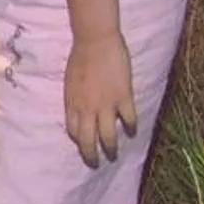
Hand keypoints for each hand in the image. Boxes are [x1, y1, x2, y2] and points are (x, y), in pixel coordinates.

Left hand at [63, 32, 136, 167]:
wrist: (95, 40)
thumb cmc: (80, 55)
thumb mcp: (70, 79)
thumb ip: (75, 96)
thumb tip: (78, 108)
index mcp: (72, 102)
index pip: (72, 130)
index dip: (78, 139)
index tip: (83, 143)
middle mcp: (86, 108)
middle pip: (87, 140)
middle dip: (91, 155)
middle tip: (95, 163)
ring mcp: (105, 105)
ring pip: (108, 137)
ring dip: (111, 148)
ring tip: (114, 155)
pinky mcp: (123, 98)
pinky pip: (128, 120)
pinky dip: (130, 128)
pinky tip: (132, 132)